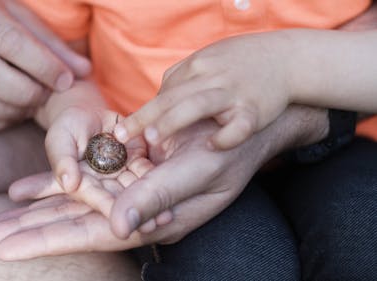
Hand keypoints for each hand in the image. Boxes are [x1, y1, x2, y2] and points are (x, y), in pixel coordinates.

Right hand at [0, 0, 90, 131]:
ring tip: (30, 103)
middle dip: (27, 92)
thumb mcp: (23, 21)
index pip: (10, 42)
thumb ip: (53, 46)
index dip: (42, 66)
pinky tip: (11, 112)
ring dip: (12, 110)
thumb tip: (83, 71)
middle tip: (45, 95)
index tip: (64, 80)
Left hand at [0, 117, 272, 258]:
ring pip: (70, 203)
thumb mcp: (196, 174)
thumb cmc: (225, 150)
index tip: (6, 251)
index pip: (90, 235)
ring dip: (33, 211)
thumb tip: (116, 227)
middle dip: (27, 232)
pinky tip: (26, 190)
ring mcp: (125, 188)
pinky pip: (81, 177)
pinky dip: (53, 183)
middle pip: (71, 224)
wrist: (236, 123)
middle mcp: (132, 209)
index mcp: (150, 219)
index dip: (47, 241)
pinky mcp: (122, 167)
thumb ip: (154, 199)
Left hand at [114, 31, 292, 149]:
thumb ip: (181, 80)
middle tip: (122, 135)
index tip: (120, 131)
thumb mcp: (208, 62)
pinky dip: (226, 135)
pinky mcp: (255, 109)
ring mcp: (232, 92)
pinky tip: (212, 145)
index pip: (166, 91)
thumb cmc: (242, 64)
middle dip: (146, 117)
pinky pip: (239, 124)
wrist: (288, 59)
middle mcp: (211, 78)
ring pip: (198, 105)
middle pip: (173, 97)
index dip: (142, 112)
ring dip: (174, 121)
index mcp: (198, 67)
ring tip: (153, 138)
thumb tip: (156, 102)